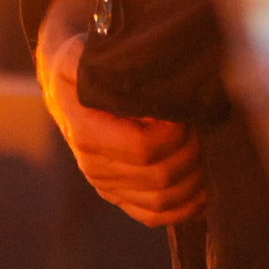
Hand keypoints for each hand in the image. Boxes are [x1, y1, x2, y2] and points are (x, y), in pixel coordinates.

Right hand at [35, 0, 207, 226]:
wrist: (67, 87)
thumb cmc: (84, 64)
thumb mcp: (82, 52)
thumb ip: (95, 58)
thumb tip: (121, 65)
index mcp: (85, 131)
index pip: (143, 149)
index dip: (174, 134)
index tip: (182, 112)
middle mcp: (93, 165)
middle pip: (160, 177)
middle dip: (190, 153)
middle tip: (198, 127)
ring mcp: (106, 185)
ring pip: (162, 201)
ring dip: (192, 180)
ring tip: (201, 151)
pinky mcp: (118, 196)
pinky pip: (155, 216)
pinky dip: (184, 208)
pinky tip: (200, 188)